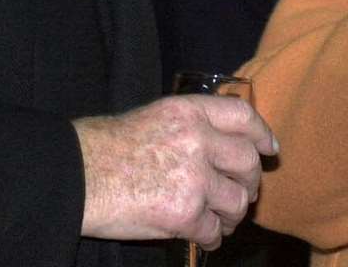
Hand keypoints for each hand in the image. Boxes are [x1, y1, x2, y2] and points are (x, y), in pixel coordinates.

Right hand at [74, 94, 277, 247]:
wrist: (77, 176)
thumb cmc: (106, 148)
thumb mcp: (154, 117)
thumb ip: (189, 126)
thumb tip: (220, 146)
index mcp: (189, 111)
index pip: (242, 117)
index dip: (261, 134)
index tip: (270, 149)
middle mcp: (198, 140)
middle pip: (248, 162)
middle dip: (251, 182)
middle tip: (243, 194)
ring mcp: (194, 177)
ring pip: (238, 201)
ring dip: (233, 215)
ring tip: (221, 220)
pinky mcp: (184, 212)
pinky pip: (214, 230)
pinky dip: (211, 237)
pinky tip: (202, 237)